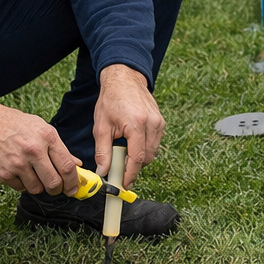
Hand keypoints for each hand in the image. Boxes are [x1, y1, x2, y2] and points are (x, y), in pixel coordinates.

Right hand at [0, 97, 79, 195]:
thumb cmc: (15, 124)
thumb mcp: (41, 128)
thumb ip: (59, 148)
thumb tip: (77, 164)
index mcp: (47, 137)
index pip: (67, 166)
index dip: (73, 182)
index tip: (73, 188)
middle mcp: (33, 151)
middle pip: (54, 182)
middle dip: (58, 189)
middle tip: (56, 188)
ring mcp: (17, 163)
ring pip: (37, 188)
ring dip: (39, 186)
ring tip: (34, 175)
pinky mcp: (3, 174)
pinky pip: (20, 188)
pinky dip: (22, 184)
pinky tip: (19, 171)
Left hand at [93, 64, 164, 188]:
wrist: (125, 79)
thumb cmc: (112, 100)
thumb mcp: (101, 126)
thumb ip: (102, 151)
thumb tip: (103, 171)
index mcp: (136, 124)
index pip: (137, 158)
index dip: (130, 174)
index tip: (124, 184)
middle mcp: (152, 124)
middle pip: (147, 158)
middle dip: (134, 167)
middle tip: (119, 168)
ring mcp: (159, 123)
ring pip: (152, 152)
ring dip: (140, 158)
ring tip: (124, 152)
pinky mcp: (161, 122)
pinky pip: (155, 143)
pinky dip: (145, 148)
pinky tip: (133, 143)